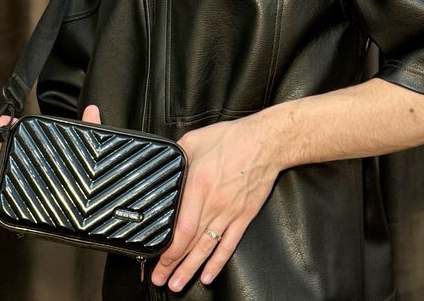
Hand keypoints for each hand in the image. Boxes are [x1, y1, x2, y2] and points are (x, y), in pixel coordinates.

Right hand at [0, 105, 101, 217]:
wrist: (90, 203)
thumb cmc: (86, 170)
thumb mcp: (88, 147)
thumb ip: (91, 127)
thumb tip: (94, 108)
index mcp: (42, 147)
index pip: (23, 132)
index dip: (10, 125)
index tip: (0, 123)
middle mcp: (30, 164)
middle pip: (6, 153)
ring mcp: (25, 184)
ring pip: (1, 179)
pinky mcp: (24, 204)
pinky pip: (3, 207)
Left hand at [151, 113, 278, 291]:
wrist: (265, 143)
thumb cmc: (232, 139)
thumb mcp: (195, 140)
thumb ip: (177, 156)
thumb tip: (165, 166)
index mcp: (199, 185)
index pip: (182, 227)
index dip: (169, 248)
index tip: (157, 259)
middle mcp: (214, 203)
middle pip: (191, 242)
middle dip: (173, 264)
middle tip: (160, 280)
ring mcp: (230, 212)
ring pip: (207, 248)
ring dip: (191, 269)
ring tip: (178, 284)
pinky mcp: (244, 216)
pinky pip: (229, 244)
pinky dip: (218, 262)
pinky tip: (208, 275)